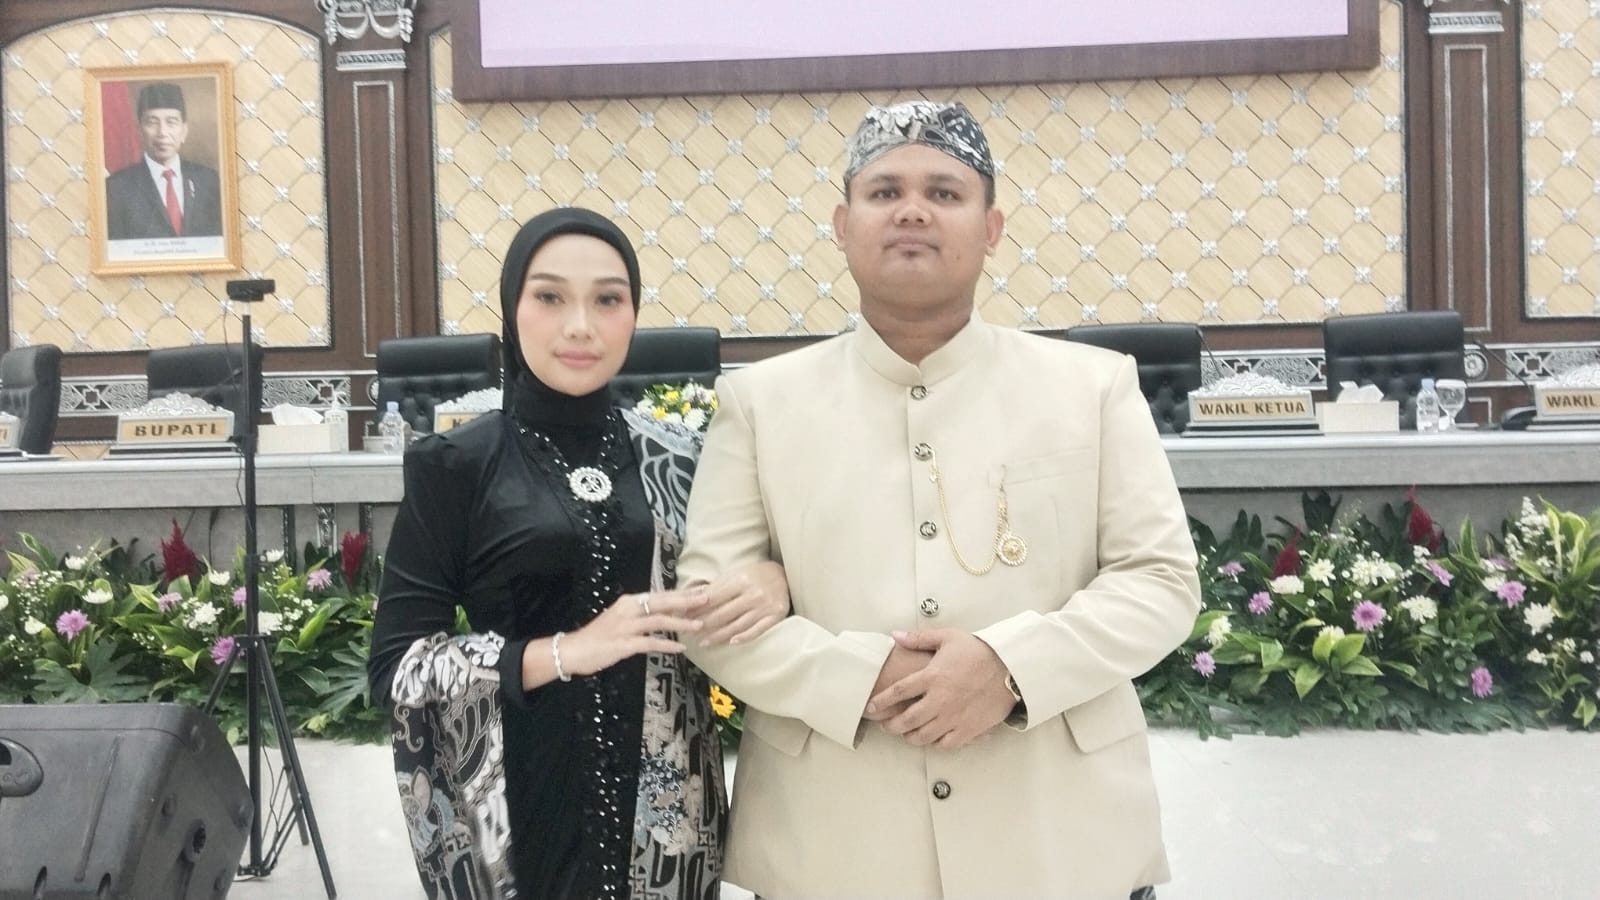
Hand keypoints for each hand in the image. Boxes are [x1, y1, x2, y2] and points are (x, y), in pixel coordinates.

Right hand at [558, 589, 706, 676]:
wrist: (573, 650)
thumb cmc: (599, 637)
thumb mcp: (621, 619)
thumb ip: (641, 615)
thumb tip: (665, 612)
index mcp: (629, 602)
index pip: (660, 595)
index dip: (681, 593)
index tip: (701, 590)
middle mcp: (628, 610)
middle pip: (662, 602)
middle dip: (686, 601)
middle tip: (707, 599)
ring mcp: (626, 627)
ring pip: (659, 621)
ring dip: (681, 622)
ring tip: (699, 625)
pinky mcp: (623, 644)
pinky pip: (649, 643)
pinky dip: (666, 645)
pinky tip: (680, 648)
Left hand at [692, 560, 790, 645]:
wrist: (784, 575)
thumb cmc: (754, 574)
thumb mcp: (735, 574)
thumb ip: (715, 587)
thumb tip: (692, 597)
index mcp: (741, 580)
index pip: (714, 598)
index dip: (697, 609)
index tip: (683, 617)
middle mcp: (753, 594)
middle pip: (724, 614)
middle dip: (704, 625)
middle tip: (689, 633)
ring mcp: (765, 606)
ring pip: (737, 625)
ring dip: (718, 635)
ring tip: (703, 642)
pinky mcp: (776, 616)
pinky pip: (757, 630)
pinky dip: (744, 637)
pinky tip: (731, 643)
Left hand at [867, 630, 1013, 748]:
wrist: (1010, 667)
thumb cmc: (978, 651)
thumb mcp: (947, 638)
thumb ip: (919, 639)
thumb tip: (895, 636)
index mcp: (932, 676)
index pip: (897, 692)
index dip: (880, 702)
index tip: (871, 707)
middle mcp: (939, 700)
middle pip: (906, 720)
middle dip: (891, 725)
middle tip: (885, 725)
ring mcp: (953, 717)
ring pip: (923, 736)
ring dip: (910, 736)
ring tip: (905, 733)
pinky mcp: (968, 729)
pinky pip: (945, 743)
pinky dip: (934, 743)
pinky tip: (931, 738)